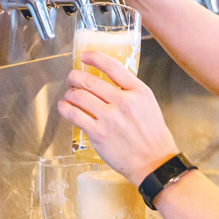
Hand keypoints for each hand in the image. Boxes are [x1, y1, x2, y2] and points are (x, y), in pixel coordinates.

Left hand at [57, 49, 178, 185]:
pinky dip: (65, 108)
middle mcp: (123, 101)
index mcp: (138, 91)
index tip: (84, 56)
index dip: (94, 57)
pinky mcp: (98, 133)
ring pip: (79, 96)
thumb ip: (130, 92)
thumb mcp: (148, 105)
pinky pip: (74, 115)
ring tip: (69, 95)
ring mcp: (110, 118)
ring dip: (69, 93)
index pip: (112, 66)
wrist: (154, 162)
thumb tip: (108, 82)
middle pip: (90, 80)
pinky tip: (64, 107)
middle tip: (72, 79)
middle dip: (75, 77)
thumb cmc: (152, 136)